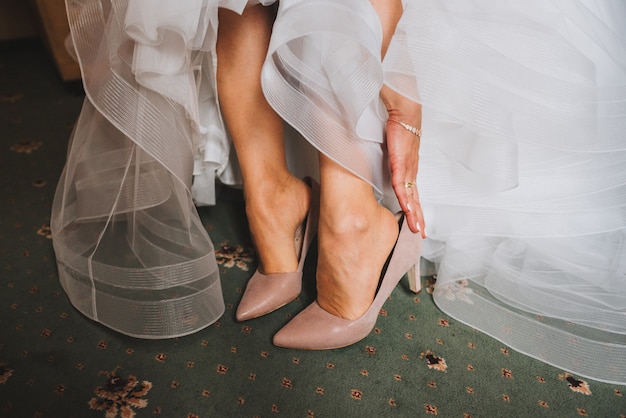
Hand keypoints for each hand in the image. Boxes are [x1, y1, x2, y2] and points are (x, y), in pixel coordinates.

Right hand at [381, 86, 425, 236]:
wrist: (403, 109)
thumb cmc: (397, 125)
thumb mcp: (392, 146)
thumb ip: (388, 158)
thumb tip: (381, 163)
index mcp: (408, 168)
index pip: (412, 193)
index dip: (415, 209)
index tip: (418, 222)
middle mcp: (410, 170)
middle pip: (415, 199)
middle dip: (418, 217)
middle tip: (422, 233)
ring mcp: (406, 167)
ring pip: (411, 196)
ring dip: (414, 213)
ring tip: (417, 228)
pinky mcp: (400, 161)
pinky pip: (401, 184)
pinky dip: (404, 198)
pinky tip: (407, 209)